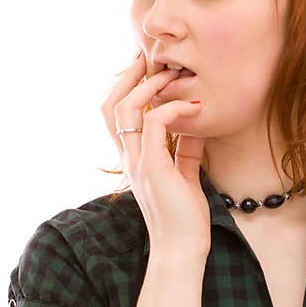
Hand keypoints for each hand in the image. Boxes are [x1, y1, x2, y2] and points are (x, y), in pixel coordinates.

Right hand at [101, 51, 209, 256]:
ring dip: (148, 86)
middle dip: (128, 76)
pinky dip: (173, 109)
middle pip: (111, 104)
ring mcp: (138, 162)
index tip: (145, 66)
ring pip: (125, 109)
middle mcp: (129, 157)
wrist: (181, 249)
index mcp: (133, 158)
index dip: (125, 86)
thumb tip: (194, 124)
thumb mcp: (185, 174)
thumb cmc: (184, 216)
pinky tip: (194, 106)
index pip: (115, 114)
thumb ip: (185, 149)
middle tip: (149, 58)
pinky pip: (155, 125)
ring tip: (171, 75)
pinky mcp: (153, 168)